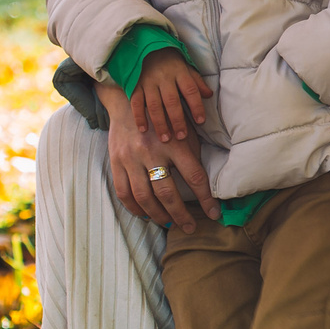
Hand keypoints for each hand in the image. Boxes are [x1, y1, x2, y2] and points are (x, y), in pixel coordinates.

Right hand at [100, 79, 220, 226]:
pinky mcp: (116, 162)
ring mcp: (131, 158)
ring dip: (159, 215)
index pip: (194, 176)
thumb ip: (193, 153)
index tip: (214, 213)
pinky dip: (134, 208)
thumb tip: (207, 183)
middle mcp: (151, 151)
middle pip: (167, 192)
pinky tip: (146, 214)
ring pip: (144, 197)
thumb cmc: (164, 117)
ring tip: (170, 223)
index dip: (205, 198)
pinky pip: (124, 192)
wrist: (128, 101)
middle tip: (191, 227)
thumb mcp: (184, 128)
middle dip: (181, 214)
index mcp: (174, 143)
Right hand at [130, 49, 208, 143]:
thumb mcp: (187, 68)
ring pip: (154, 104)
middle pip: (172, 101)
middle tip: (181, 137)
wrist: (145, 48)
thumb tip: (209, 95)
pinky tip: (143, 129)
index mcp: (180, 72)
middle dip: (177, 120)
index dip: (196, 106)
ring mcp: (148, 82)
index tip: (201, 121)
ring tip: (165, 138)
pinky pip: (136, 102)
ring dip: (160, 123)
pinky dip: (139, 116)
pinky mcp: (135, 85)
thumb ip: (197, 82)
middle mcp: (164, 78)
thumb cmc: (171, 63)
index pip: (191, 90)